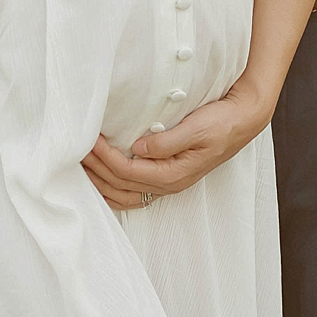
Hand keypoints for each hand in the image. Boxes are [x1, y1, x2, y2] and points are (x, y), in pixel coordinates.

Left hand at [80, 83, 268, 208]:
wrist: (242, 121)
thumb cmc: (221, 123)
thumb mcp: (197, 128)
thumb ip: (168, 141)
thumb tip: (139, 148)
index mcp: (174, 174)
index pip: (128, 171)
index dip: (105, 157)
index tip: (89, 139)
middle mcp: (169, 184)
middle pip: (121, 185)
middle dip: (95, 169)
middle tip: (74, 151)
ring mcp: (168, 183)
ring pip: (124, 194)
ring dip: (99, 182)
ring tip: (79, 167)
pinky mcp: (167, 176)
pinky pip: (133, 193)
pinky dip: (112, 190)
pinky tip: (99, 182)